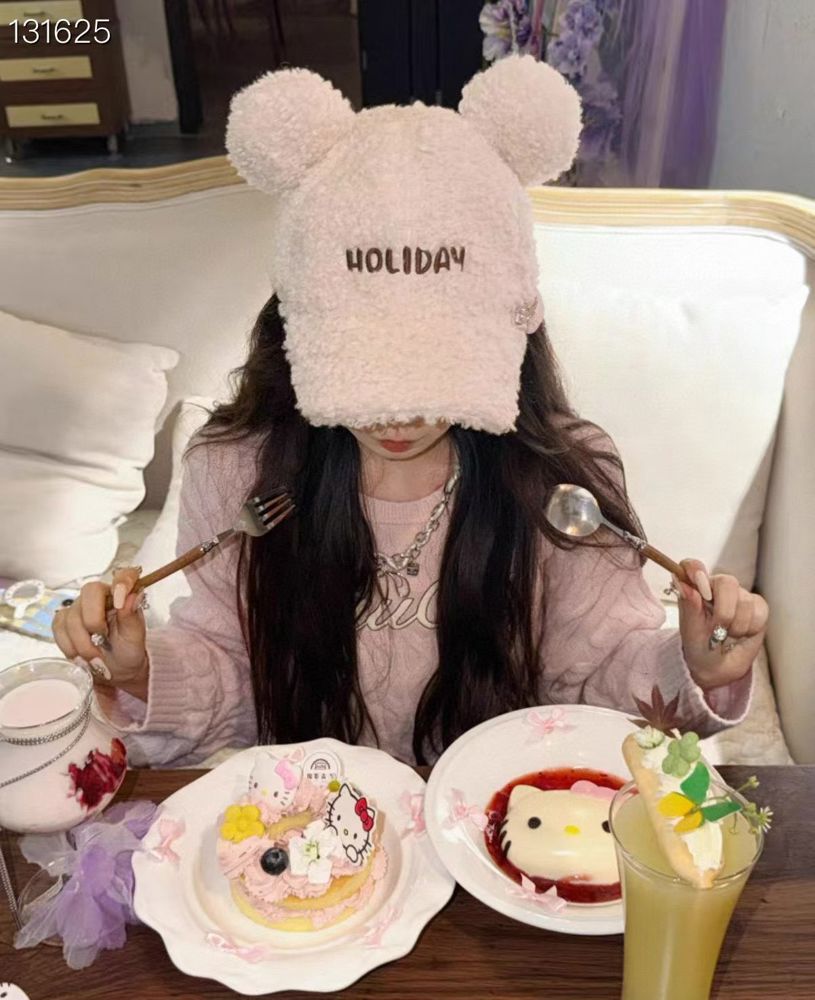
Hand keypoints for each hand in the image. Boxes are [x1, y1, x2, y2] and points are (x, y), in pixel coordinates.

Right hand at [52, 566, 148, 698]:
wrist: (115, 668)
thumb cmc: (128, 649)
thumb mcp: (135, 636)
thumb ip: (132, 616)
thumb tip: (132, 596)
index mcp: (122, 595)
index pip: (124, 575)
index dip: (121, 582)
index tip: (120, 600)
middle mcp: (100, 596)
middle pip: (89, 591)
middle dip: (93, 621)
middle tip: (102, 639)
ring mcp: (80, 607)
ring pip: (71, 616)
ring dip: (82, 642)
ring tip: (96, 658)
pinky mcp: (64, 621)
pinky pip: (58, 628)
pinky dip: (69, 646)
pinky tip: (80, 656)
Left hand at [676, 559, 767, 689]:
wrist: (716, 667)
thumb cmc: (699, 646)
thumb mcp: (690, 630)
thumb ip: (689, 606)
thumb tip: (686, 585)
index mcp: (695, 589)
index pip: (692, 566)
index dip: (694, 569)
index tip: (697, 583)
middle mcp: (716, 588)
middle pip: (726, 581)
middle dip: (724, 611)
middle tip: (718, 629)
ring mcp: (738, 596)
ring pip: (744, 600)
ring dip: (736, 626)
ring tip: (727, 635)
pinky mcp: (757, 607)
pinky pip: (759, 612)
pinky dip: (750, 628)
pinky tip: (741, 634)